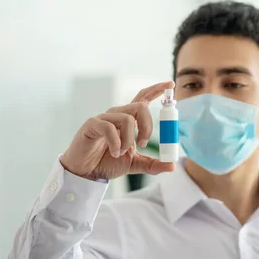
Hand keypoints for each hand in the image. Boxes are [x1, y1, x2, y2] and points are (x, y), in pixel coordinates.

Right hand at [60, 81, 175, 179]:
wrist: (87, 173)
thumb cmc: (107, 162)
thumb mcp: (135, 164)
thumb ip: (153, 164)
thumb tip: (172, 166)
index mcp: (129, 119)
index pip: (143, 98)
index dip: (156, 90)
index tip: (170, 85)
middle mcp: (118, 114)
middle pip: (141, 107)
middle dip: (148, 126)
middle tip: (143, 144)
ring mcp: (104, 118)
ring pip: (127, 119)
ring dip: (129, 139)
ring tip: (121, 153)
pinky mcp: (93, 125)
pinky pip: (109, 128)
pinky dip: (116, 143)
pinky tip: (114, 152)